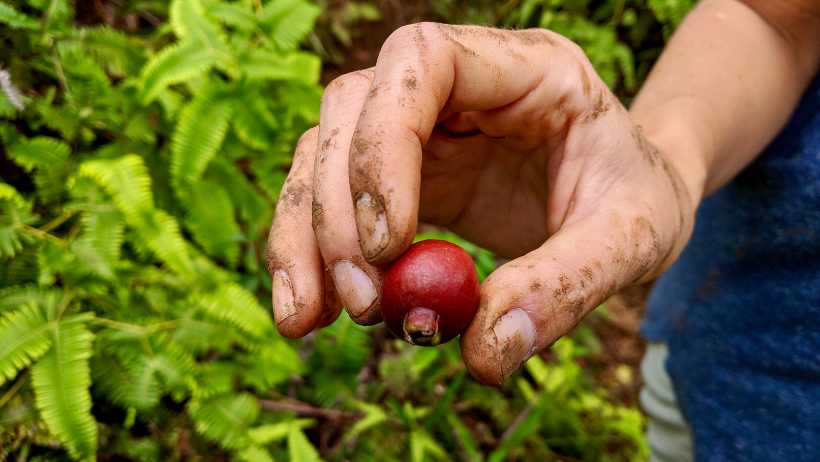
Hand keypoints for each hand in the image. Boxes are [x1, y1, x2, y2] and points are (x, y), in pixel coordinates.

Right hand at [266, 23, 696, 384]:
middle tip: (363, 304)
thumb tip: (482, 352)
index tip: (389, 242)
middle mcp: (458, 85)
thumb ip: (565, 286)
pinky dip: (310, 254)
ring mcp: (422, 129)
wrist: (634, 203)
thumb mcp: (634, 239)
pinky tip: (308, 312)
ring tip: (310, 319)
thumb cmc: (642, 201)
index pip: (423, 61)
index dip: (386, 142)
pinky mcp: (402, 176)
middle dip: (338, 207)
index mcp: (525, 68)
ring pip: (323, 152)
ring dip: (305, 236)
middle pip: (353, 107)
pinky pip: (331, 201)